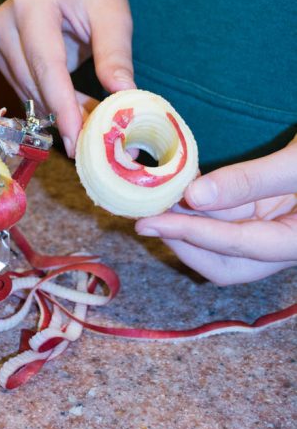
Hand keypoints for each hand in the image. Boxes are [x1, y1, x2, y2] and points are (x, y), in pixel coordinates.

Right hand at [0, 0, 133, 156]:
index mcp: (32, 4)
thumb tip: (123, 96)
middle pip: (34, 83)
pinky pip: (27, 91)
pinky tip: (76, 107)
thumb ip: (116, 55)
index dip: (62, 104)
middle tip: (95, 135)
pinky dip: (52, 104)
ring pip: (29, 92)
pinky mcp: (0, 56)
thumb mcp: (114, 16)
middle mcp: (5, 22)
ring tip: (92, 117)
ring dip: (60, 111)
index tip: (76, 136)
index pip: (46, 65)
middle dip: (65, 113)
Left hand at [135, 137, 296, 284]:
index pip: (237, 247)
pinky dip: (202, 205)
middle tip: (146, 220)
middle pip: (225, 263)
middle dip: (183, 242)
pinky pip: (229, 217)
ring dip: (187, 220)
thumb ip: (250, 181)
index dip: (191, 234)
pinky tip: (179, 188)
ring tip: (154, 199)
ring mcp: (274, 230)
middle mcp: (283, 246)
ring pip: (221, 238)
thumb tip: (193, 195)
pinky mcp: (268, 212)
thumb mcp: (296, 164)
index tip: (152, 222)